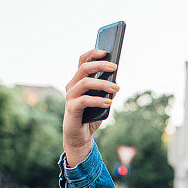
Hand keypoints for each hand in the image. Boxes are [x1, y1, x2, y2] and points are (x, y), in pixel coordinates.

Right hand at [62, 49, 120, 163]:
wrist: (81, 137)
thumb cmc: (91, 117)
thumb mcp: (103, 102)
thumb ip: (108, 92)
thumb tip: (117, 82)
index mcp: (79, 81)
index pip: (83, 61)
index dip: (92, 54)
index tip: (106, 51)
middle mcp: (72, 86)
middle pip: (83, 68)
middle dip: (100, 65)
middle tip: (115, 67)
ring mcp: (70, 96)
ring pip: (85, 82)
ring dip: (102, 83)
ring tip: (116, 88)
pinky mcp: (71, 108)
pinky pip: (84, 100)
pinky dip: (97, 100)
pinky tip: (108, 103)